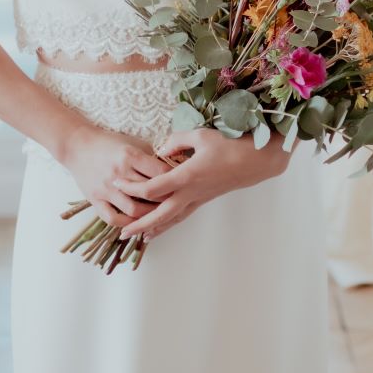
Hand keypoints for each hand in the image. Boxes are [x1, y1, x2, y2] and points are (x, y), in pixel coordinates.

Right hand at [61, 124, 174, 230]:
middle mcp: (119, 173)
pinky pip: (113, 218)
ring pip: (134, 210)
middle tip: (175, 203)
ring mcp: (106, 189)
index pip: (160, 173)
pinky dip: (127, 223)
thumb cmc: (109, 143)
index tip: (183, 184)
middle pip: (150, 193)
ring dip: (149, 215)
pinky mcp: (95, 199)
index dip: (175, 180)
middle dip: (166, 200)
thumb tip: (174, 169)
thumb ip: (151, 157)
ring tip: (158, 215)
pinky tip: (136, 222)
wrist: (77, 146)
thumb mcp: (132, 143)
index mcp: (130, 156)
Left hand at [111, 125, 294, 240]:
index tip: (117, 183)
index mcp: (187, 175)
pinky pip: (181, 216)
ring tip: (135, 237)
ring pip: (171, 219)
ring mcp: (197, 199)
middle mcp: (190, 192)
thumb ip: (177, 140)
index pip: (154, 187)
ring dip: (152, 229)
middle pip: (159, 213)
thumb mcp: (202, 136)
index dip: (133, 187)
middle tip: (121, 232)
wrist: (256, 162)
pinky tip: (158, 229)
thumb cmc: (231, 145)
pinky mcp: (202, 200)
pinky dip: (167, 224)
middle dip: (139, 223)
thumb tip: (160, 147)